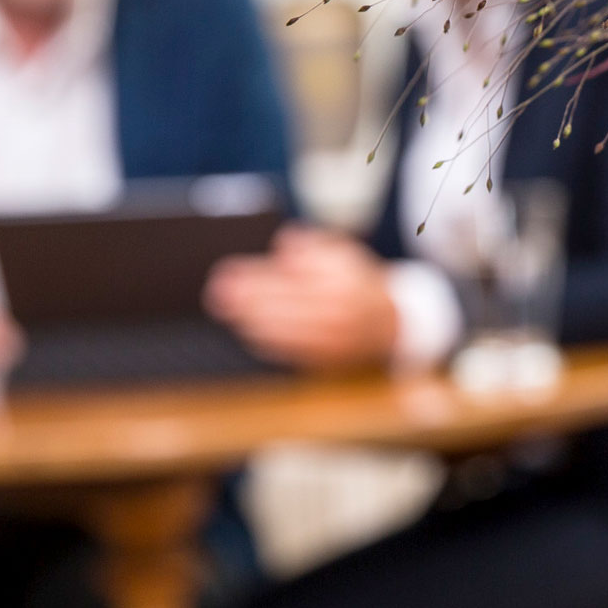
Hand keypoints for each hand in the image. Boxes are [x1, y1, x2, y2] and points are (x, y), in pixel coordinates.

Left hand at [205, 225, 398, 370]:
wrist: (389, 322)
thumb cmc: (357, 281)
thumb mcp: (341, 253)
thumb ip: (311, 246)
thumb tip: (282, 245)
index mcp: (342, 285)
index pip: (287, 281)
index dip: (254, 277)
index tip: (228, 271)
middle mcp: (337, 316)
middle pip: (280, 308)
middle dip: (245, 300)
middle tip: (218, 291)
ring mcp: (331, 343)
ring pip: (281, 333)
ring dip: (248, 321)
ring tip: (226, 307)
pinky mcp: (324, 362)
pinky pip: (287, 352)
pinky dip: (263, 339)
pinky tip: (246, 326)